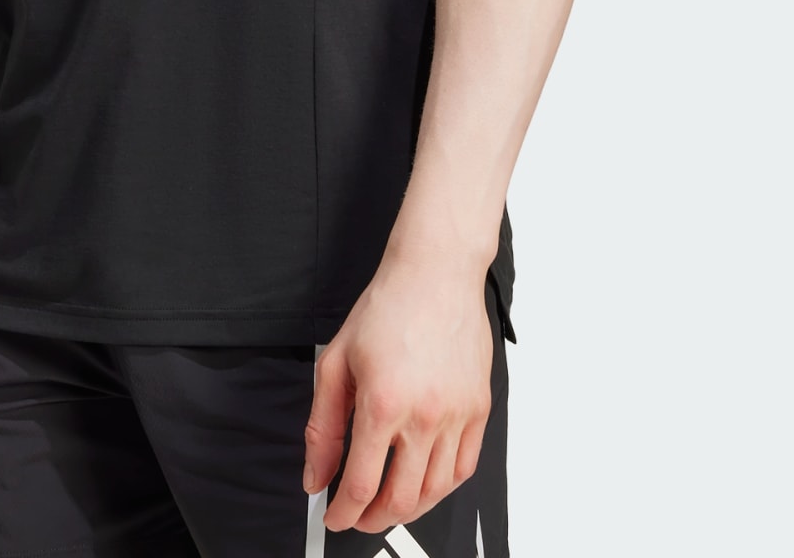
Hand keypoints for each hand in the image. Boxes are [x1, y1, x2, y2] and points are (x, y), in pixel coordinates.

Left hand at [304, 256, 493, 536]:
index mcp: (382, 403)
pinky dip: (442, 488)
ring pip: (434, 492)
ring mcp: (456, 415)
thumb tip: (315, 475)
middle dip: (372, 519)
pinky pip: (463, 469)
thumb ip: (322, 427)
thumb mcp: (336, 363)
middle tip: (357, 515)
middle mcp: (423, 415)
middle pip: (400, 500)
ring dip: (408, 509)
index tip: (333, 517)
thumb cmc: (386, 308)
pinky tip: (423, 483)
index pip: (360, 485)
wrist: (434, 273)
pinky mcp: (479, 409)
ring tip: (388, 502)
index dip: (342, 513)